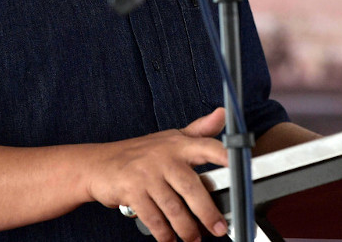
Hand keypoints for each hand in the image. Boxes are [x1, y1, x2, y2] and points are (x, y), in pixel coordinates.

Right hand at [85, 108, 229, 241]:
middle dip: (207, 213)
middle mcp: (164, 157)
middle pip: (192, 188)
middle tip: (219, 228)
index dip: (225, 156)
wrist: (99, 164)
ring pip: (174, 208)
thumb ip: (199, 130)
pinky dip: (164, 233)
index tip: (242, 168)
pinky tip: (170, 239)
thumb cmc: (141, 153)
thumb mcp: (171, 138)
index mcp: (178, 144)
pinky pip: (154, 218)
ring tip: (194, 239)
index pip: (207, 147)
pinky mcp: (132, 192)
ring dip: (187, 229)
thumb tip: (222, 113)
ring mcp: (147, 175)